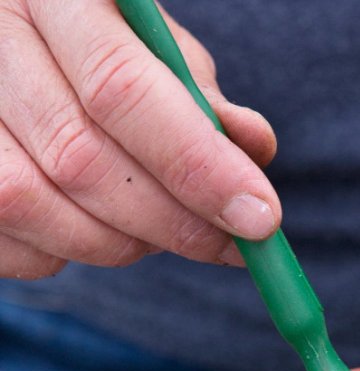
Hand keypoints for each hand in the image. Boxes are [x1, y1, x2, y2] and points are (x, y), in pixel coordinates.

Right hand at [0, 0, 278, 278]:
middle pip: (79, 157)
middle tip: (231, 246)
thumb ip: (203, 100)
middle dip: (173, 221)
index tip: (261, 219)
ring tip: (163, 232)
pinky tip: (101, 228)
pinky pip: (8, 243)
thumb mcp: (161, 54)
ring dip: (121, 243)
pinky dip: (70, 255)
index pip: (123, 90)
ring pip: (33, 205)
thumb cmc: (109, 54)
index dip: (198, 164)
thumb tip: (255, 148)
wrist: (28, 57)